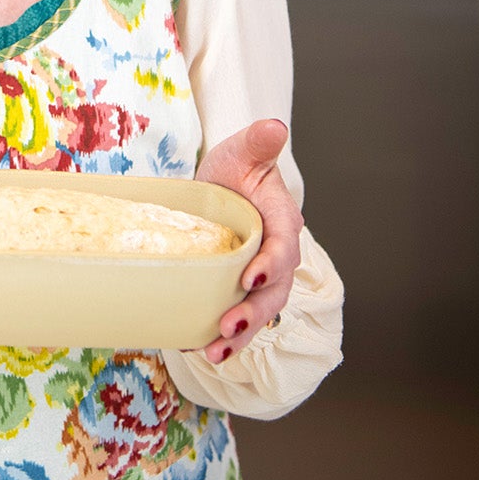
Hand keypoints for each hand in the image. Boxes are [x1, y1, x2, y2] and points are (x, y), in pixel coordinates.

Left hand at [194, 117, 302, 363]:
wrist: (220, 187)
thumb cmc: (236, 168)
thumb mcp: (242, 150)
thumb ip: (258, 142)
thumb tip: (275, 126)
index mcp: (281, 221)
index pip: (283, 247)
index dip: (271, 264)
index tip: (250, 276)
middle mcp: (275, 254)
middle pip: (274, 291)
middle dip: (254, 313)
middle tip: (228, 328)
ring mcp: (258, 276)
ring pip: (258, 311)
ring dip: (240, 337)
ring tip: (214, 353)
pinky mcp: (237, 289)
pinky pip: (236, 316)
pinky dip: (220, 336)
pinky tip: (195, 347)